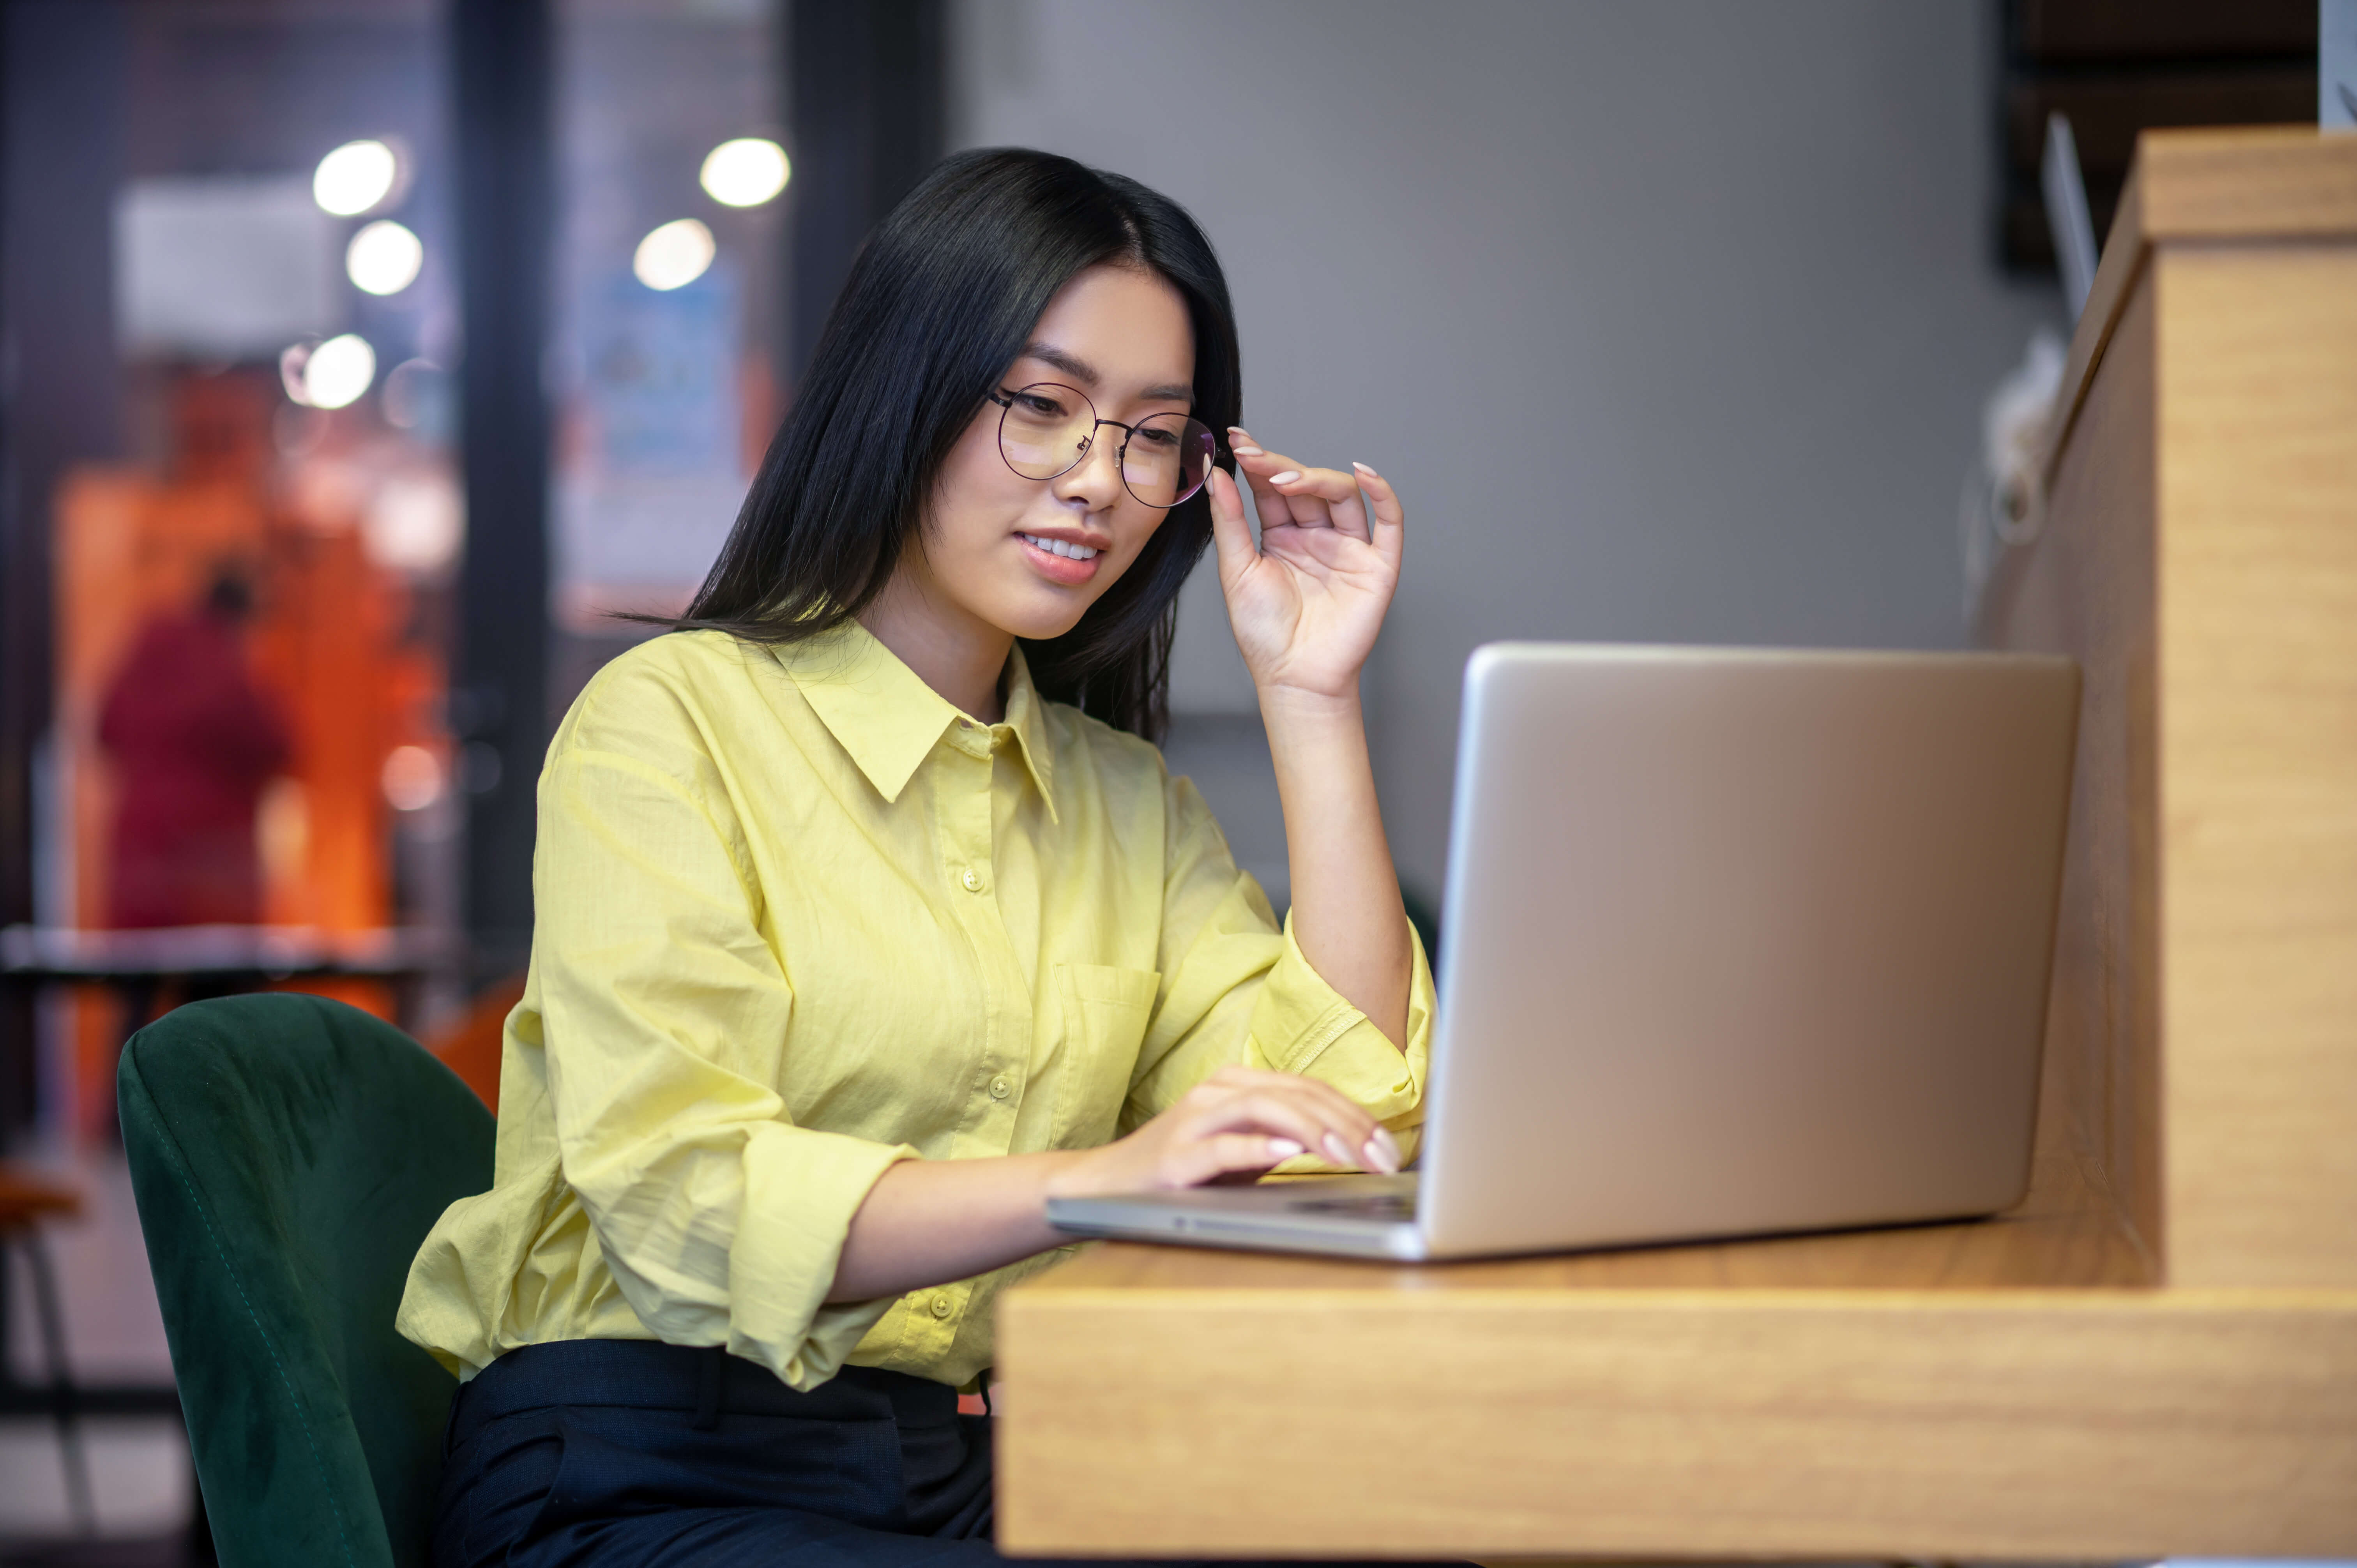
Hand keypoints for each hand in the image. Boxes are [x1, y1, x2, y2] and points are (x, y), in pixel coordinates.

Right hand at [1043, 1066, 1401, 1198]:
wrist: (1108, 1186)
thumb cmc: (1187, 1172)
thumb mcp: (1246, 1151)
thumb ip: (1288, 1139)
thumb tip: (1354, 1146)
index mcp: (1240, 1084)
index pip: (1311, 1089)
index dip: (1355, 1115)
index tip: (1389, 1147)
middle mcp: (1219, 1091)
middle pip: (1296, 1095)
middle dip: (1347, 1126)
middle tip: (1383, 1157)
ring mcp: (1195, 1118)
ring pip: (1266, 1108)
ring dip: (1314, 1131)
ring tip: (1348, 1155)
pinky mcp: (1176, 1154)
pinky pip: (1223, 1144)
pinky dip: (1259, 1147)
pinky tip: (1289, 1154)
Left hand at [1207, 429, 1404, 702]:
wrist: (1293, 677)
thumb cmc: (1264, 634)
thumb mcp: (1237, 570)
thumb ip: (1229, 521)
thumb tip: (1215, 473)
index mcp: (1282, 536)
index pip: (1273, 488)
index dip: (1258, 463)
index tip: (1236, 440)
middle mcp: (1317, 536)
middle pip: (1306, 485)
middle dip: (1279, 466)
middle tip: (1251, 453)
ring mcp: (1348, 548)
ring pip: (1342, 495)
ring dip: (1316, 478)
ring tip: (1285, 479)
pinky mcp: (1377, 565)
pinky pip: (1389, 522)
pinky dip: (1383, 494)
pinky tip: (1363, 473)